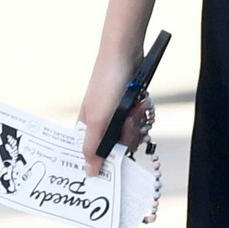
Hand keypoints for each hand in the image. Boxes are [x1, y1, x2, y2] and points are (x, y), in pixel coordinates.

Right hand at [79, 46, 148, 174]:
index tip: (120, 161)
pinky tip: (141, 103)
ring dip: (136, 122)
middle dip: (127, 135)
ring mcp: (115, 116)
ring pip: (131, 135)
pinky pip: (138, 121)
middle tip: (128, 121)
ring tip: (135, 107)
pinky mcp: (129, 107)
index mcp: (86, 129)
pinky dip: (141, 114)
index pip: (96, 156)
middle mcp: (100, 124)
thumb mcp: (98, 119)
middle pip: (118, 147)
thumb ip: (93, 147)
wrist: (124, 54)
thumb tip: (89, 173)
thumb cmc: (106, 84)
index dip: (108, 159)